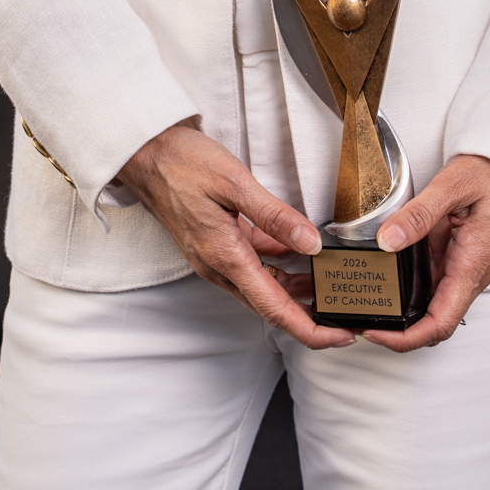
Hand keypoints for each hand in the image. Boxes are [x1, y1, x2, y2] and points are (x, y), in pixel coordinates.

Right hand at [116, 120, 355, 349]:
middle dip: (309, 316)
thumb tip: (310, 242)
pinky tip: (296, 253)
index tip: (340, 335)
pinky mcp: (213, 246)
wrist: (145, 154)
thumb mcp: (235, 182)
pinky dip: (276, 266)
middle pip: (270, 306)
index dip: (310, 328)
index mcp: (225, 257)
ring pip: (262, 287)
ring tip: (328, 286)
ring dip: (294, 291)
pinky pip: (250, 266)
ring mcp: (214, 258)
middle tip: (344, 314)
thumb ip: (274, 216)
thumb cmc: (183, 163)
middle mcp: (218, 267)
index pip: (274, 309)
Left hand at [366, 153, 489, 352]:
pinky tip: (394, 272)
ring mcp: (469, 267)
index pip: (440, 323)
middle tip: (363, 318)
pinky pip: (438, 278)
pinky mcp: (464, 256)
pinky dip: (414, 284)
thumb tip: (387, 241)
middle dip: (398, 328)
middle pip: (435, 320)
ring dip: (406, 308)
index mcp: (473, 265)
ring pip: (435, 301)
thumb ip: (419, 214)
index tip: (377, 332)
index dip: (406, 338)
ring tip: (372, 297)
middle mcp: (472, 274)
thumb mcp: (453, 185)